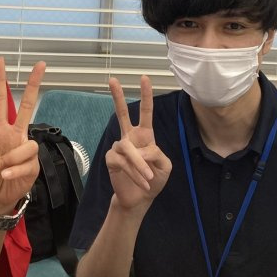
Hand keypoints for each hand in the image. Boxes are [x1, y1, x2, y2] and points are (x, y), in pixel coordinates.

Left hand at [0, 57, 45, 213]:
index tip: (0, 61)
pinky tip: (7, 176)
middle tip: (41, 64)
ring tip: (2, 171)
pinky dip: (15, 171)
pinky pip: (28, 163)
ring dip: (13, 159)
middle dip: (34, 84)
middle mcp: (15, 134)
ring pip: (28, 145)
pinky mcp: (34, 163)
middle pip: (28, 105)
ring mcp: (26, 148)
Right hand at [106, 75, 171, 211]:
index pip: (145, 112)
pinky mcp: (111, 159)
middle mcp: (130, 137)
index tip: (144, 78)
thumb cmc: (154, 179)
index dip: (145, 95)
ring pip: (128, 149)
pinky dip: (134, 173)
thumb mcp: (165, 165)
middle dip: (117, 96)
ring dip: (140, 164)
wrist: (140, 199)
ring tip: (149, 178)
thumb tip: (138, 150)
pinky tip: (142, 182)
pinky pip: (122, 162)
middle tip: (112, 79)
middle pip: (121, 113)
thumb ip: (156, 153)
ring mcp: (119, 147)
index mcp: (145, 135)